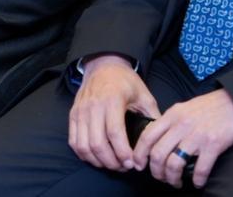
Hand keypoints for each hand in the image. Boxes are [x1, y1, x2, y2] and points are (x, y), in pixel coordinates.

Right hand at [67, 55, 158, 170]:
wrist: (103, 65)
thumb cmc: (125, 81)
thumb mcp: (144, 94)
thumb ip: (153, 116)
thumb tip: (160, 139)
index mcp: (112, 101)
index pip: (115, 134)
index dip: (124, 153)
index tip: (133, 163)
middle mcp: (93, 107)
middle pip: (98, 144)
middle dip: (112, 162)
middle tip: (124, 167)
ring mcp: (80, 111)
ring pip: (84, 146)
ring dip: (98, 161)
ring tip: (112, 164)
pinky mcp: (73, 115)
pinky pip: (74, 142)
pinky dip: (84, 154)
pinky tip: (97, 157)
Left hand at [132, 88, 232, 188]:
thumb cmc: (209, 106)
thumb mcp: (183, 108)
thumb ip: (169, 122)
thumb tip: (156, 139)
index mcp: (172, 115)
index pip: (147, 136)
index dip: (139, 154)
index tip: (138, 165)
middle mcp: (181, 125)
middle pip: (158, 154)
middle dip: (156, 171)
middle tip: (160, 177)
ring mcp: (197, 135)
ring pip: (174, 163)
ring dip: (172, 178)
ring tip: (176, 182)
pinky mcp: (213, 144)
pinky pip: (200, 169)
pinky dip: (197, 180)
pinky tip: (198, 182)